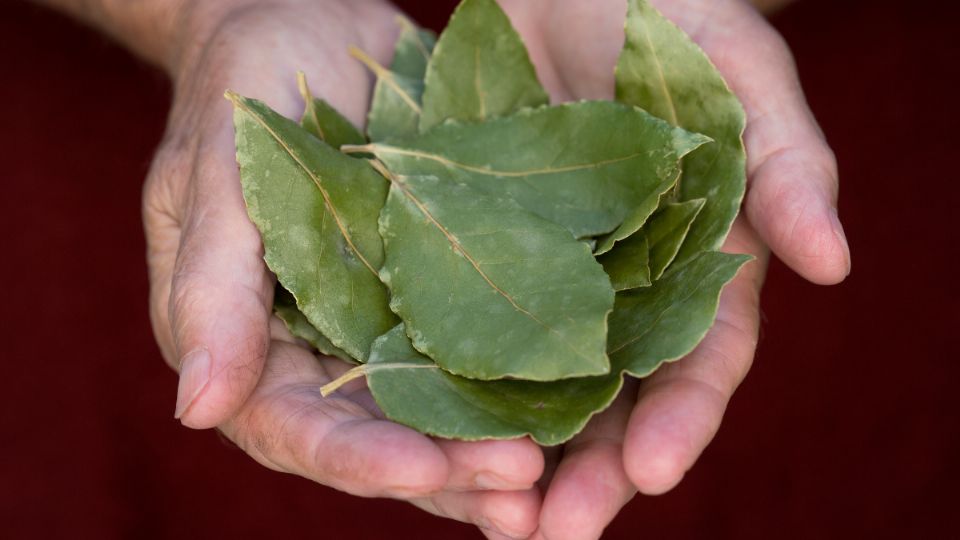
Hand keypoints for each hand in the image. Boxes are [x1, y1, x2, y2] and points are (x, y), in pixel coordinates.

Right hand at [144, 1, 543, 535]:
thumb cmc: (244, 86)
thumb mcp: (216, 171)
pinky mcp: (443, 291)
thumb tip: (196, 410)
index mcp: (248, 340)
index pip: (295, 425)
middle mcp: (321, 350)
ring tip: (553, 481)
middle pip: (380, 438)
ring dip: (492, 452)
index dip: (354, 457)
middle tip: (521, 492)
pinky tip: (579, 410)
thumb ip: (210, 287)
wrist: (309, 24)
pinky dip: (524, 387)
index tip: (419, 470)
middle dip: (446, 472)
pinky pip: (483, 351)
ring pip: (438, 412)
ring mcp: (386, 324)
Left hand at [501, 0, 850, 536]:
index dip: (683, 420)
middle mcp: (626, 286)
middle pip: (616, 399)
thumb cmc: (667, 10)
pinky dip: (453, 382)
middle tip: (554, 534)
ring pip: (540, 384)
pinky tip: (426, 429)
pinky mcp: (483, 252)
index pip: (702, 360)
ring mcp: (552, 276)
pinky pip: (466, 326)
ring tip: (493, 517)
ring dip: (519, 453)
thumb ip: (789, 159)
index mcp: (701, 260)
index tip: (649, 471)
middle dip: (592, 470)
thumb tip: (833, 263)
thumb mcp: (737, 67)